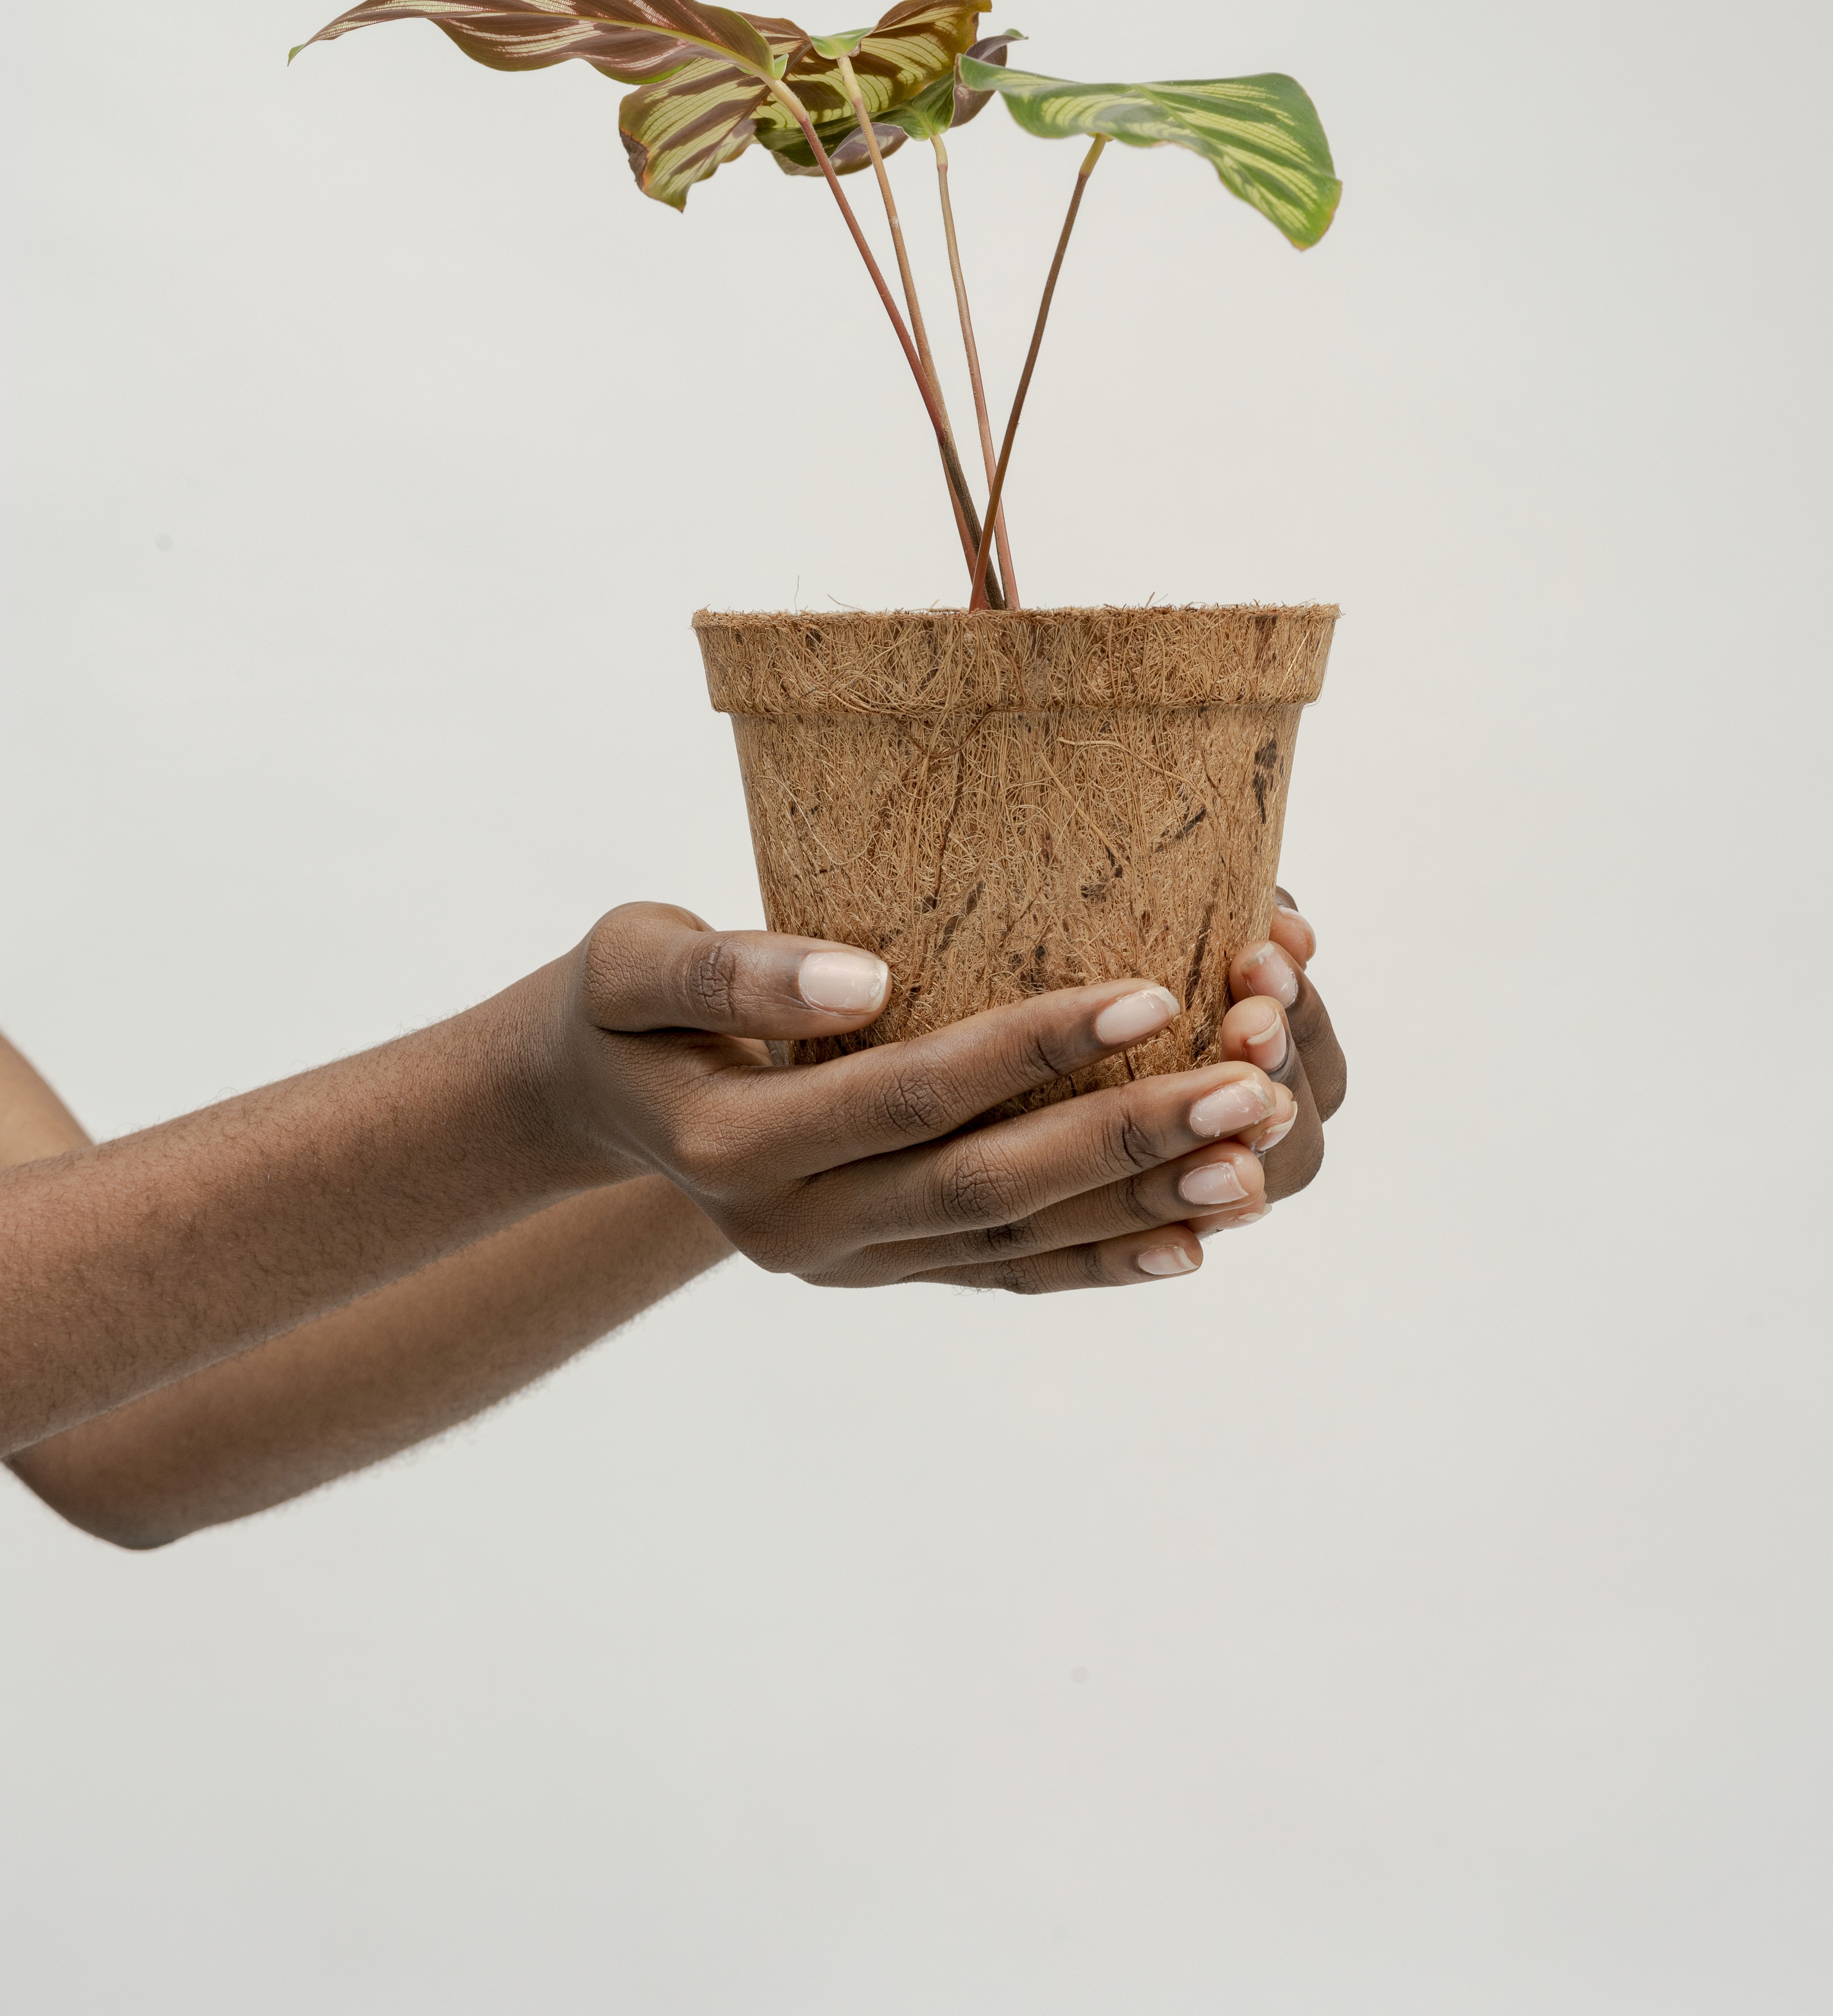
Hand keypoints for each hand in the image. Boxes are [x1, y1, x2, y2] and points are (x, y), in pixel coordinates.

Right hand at [539, 896, 1344, 1291]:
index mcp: (735, 1147)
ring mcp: (841, 1265)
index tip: (1149, 993)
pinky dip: (1099, 1261)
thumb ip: (728, 970)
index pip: (912, 1092)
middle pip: (986, 1183)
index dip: (1030, 1046)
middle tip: (1248, 1086)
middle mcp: (792, 1229)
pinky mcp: (878, 1272)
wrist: (592, 1096)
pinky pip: (1003, 1276)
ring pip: (1011, 1242)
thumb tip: (861, 980)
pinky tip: (1193, 1241)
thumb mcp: (634, 960)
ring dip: (1141, 1204)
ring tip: (1256, 1157)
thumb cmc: (618, 1003)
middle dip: (1126, 1137)